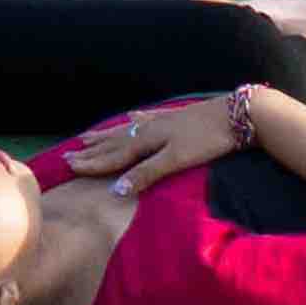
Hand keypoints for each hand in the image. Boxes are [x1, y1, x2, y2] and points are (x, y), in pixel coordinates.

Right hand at [62, 90, 263, 183]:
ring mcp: (161, 121)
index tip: (69, 167)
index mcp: (147, 140)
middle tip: (68, 154)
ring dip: (106, 135)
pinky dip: (134, 119)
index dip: (92, 162)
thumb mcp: (177, 159)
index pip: (113, 155)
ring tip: (87, 136)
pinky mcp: (175, 116)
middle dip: (92, 150)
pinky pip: (145, 118)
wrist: (237, 114)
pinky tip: (130, 115)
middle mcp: (148, 128)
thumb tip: (117, 189)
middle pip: (114, 142)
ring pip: (126, 129)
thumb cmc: (207, 140)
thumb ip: (147, 173)